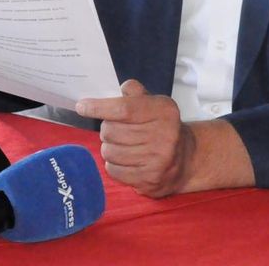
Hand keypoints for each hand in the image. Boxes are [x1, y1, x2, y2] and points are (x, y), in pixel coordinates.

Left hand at [76, 80, 194, 197]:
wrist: (186, 159)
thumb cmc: (162, 126)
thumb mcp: (154, 103)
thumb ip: (136, 93)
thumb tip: (122, 88)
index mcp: (164, 111)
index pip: (124, 109)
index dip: (99, 107)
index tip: (82, 106)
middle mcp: (164, 136)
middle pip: (112, 131)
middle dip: (107, 129)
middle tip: (116, 129)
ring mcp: (158, 161)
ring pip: (110, 152)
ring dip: (109, 147)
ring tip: (121, 145)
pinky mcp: (150, 180)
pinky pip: (114, 170)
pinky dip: (113, 164)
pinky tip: (125, 160)